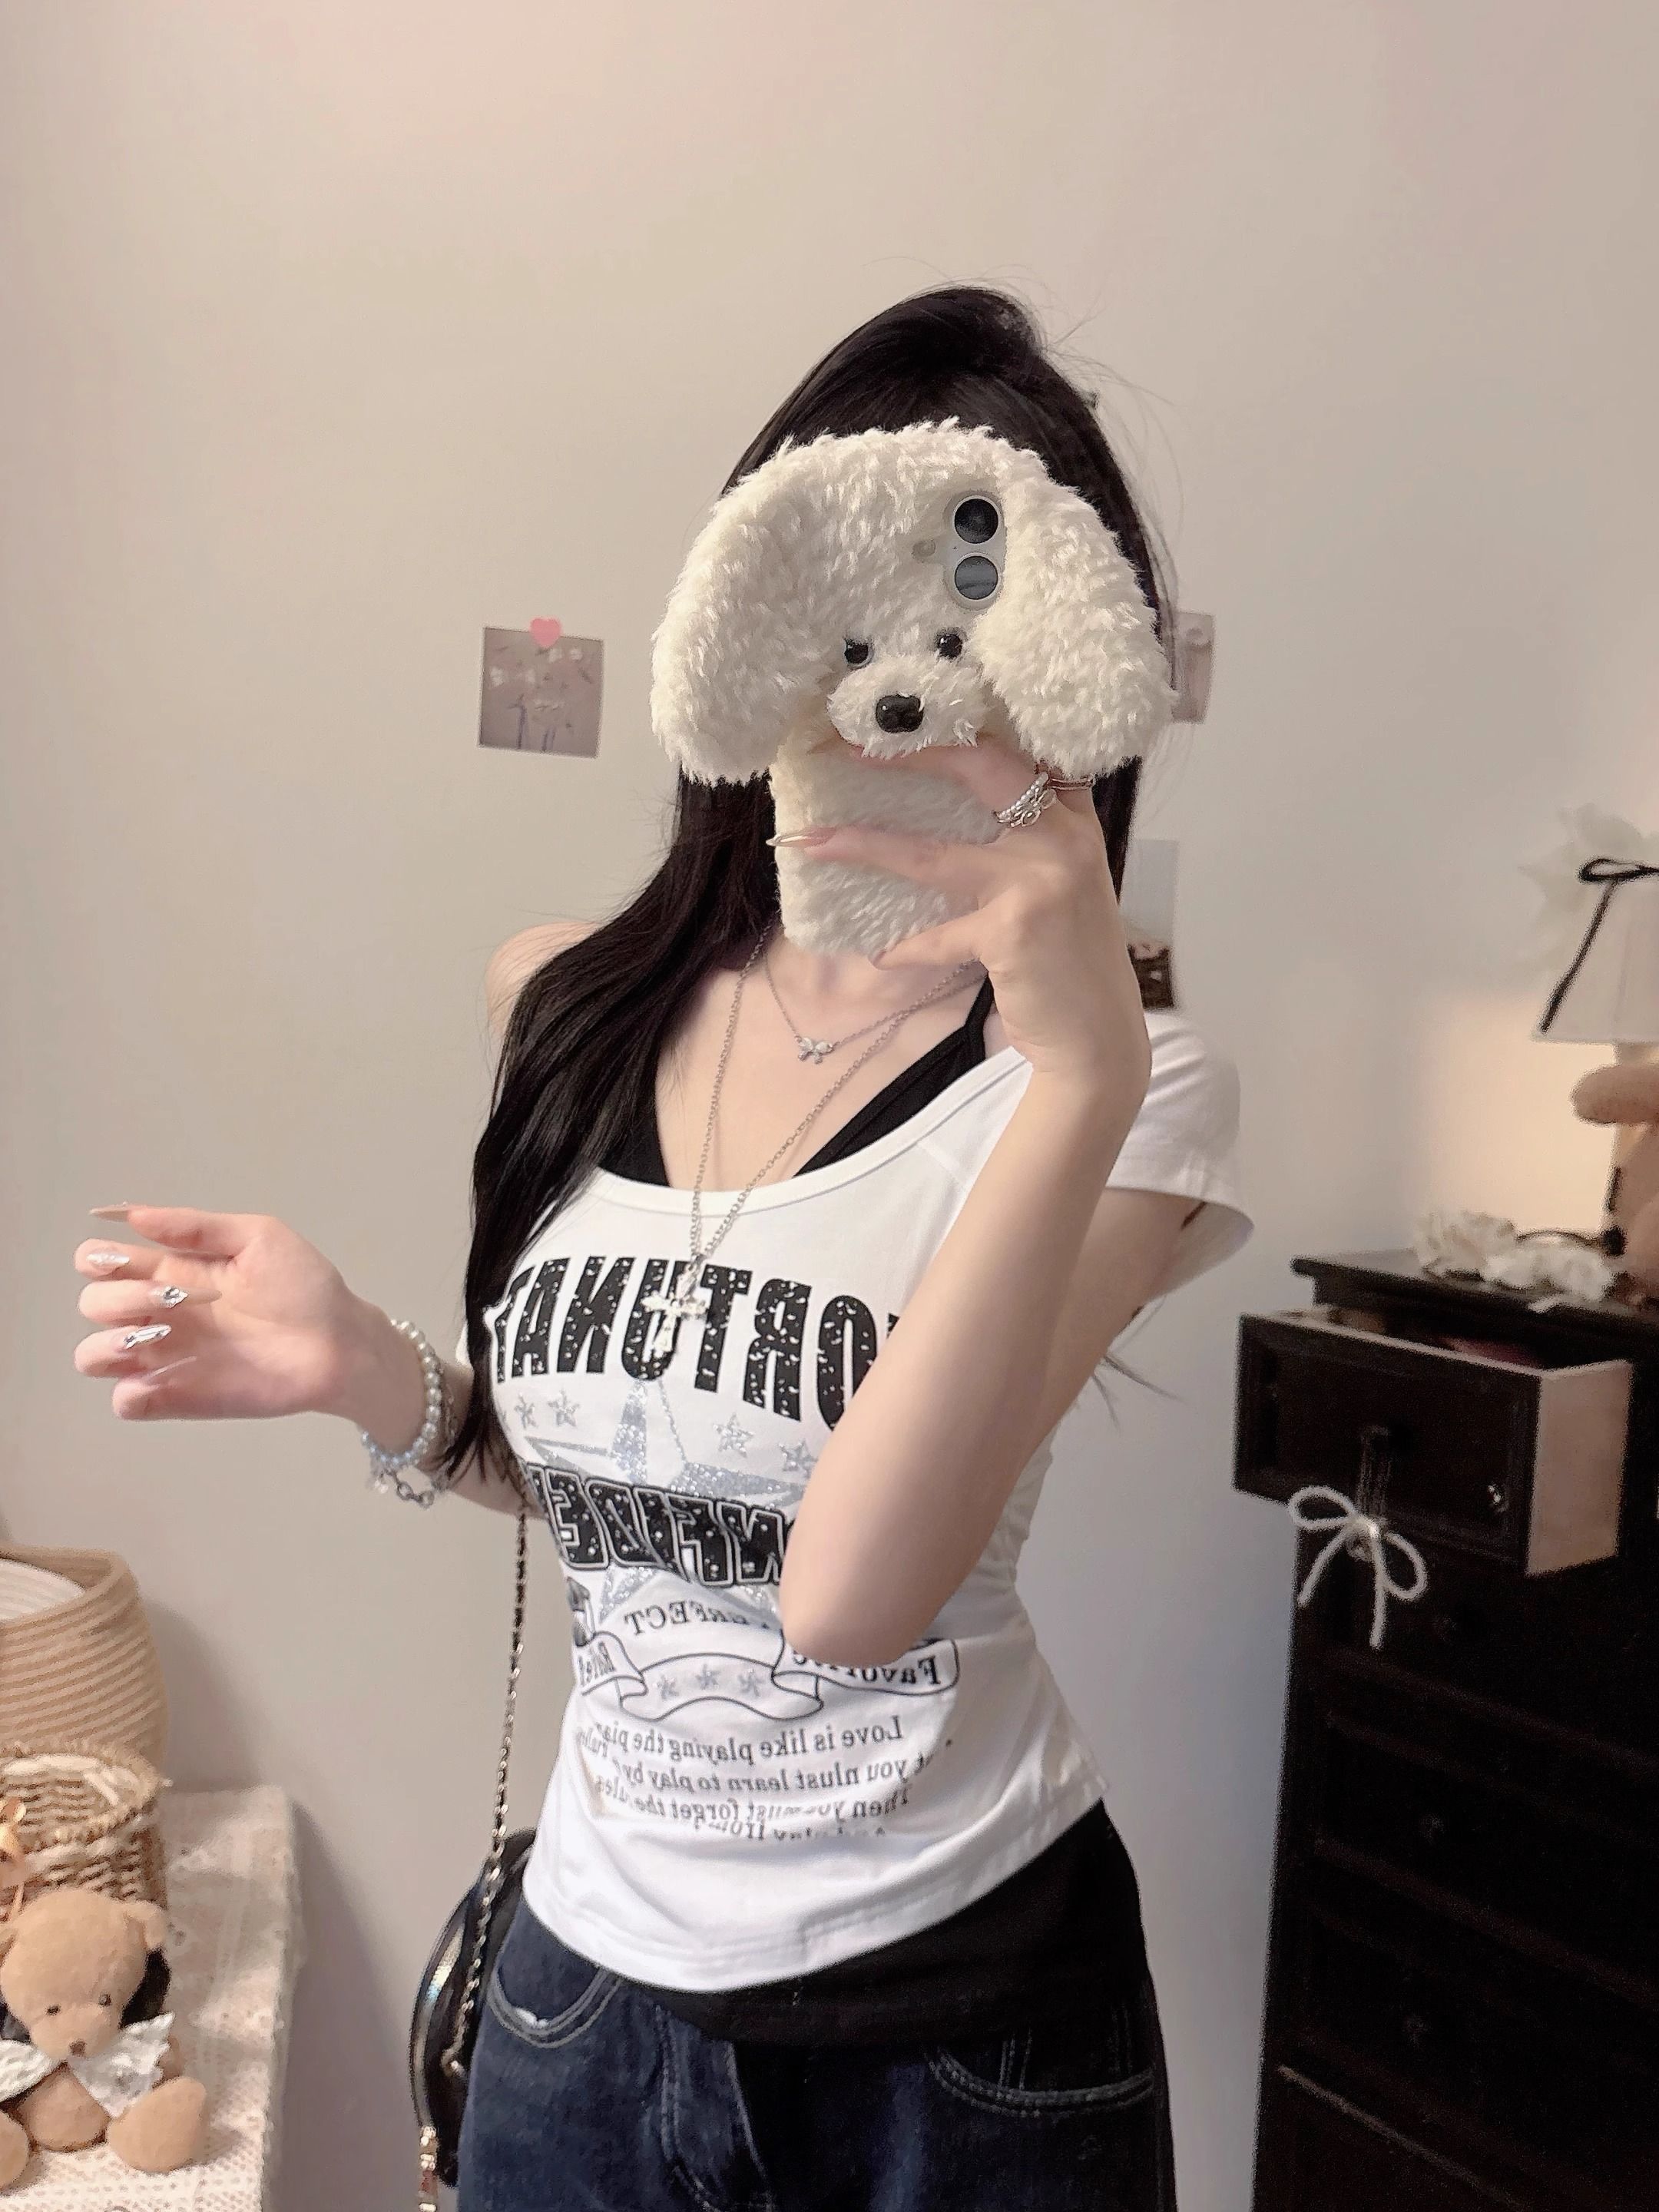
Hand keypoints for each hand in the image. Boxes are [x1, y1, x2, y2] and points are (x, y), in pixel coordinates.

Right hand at [73, 1204, 386, 1424]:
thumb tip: (130, 1213)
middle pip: (93, 1304)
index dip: (97, 1259)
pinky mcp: (179, 1397)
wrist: (340, 1343)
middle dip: (117, 1297)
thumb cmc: (304, 1286)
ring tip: (158, 1337)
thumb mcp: (257, 1238)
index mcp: (172, 1271)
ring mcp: (167, 1357)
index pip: (101, 1262)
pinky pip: (125, 1402)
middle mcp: (160, 1313)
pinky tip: (160, 1378)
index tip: (124, 1259)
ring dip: (107, 1345)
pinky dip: (128, 1392)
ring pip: (93, 1356)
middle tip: (172, 1299)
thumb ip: (196, 1226)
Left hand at [776, 733, 1152, 1091]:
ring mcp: (1039, 881)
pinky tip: (884, 954)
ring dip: (866, 846)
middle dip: (910, 753)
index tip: (904, 717)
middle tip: (847, 748)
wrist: (1099, 1037)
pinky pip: (938, 934)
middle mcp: (1062, 838)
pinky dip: (906, 947)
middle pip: (978, 767)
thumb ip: (1026, 845)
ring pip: (933, 853)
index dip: (960, 727)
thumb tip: (945, 822)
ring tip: (815, 842)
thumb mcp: (1064, 887)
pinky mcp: (1013, 930)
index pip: (1019, 750)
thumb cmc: (1070, 964)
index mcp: (1072, 820)